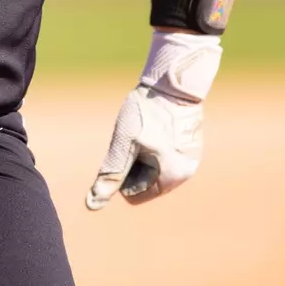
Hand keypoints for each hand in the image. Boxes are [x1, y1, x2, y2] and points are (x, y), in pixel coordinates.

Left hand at [85, 31, 221, 209]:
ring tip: (146, 130)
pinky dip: (156, 144)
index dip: (121, 173)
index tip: (127, 148)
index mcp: (171, 178)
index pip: (133, 194)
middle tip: (136, 137)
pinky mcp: (192, 144)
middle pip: (145, 182)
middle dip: (134, 163)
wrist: (174, 80)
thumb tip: (92, 204)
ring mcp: (192, 158)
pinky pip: (166, 155)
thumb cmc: (146, 111)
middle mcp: (186, 173)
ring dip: (144, 153)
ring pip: (154, 168)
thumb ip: (110, 175)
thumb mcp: (123, 144)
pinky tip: (155, 125)